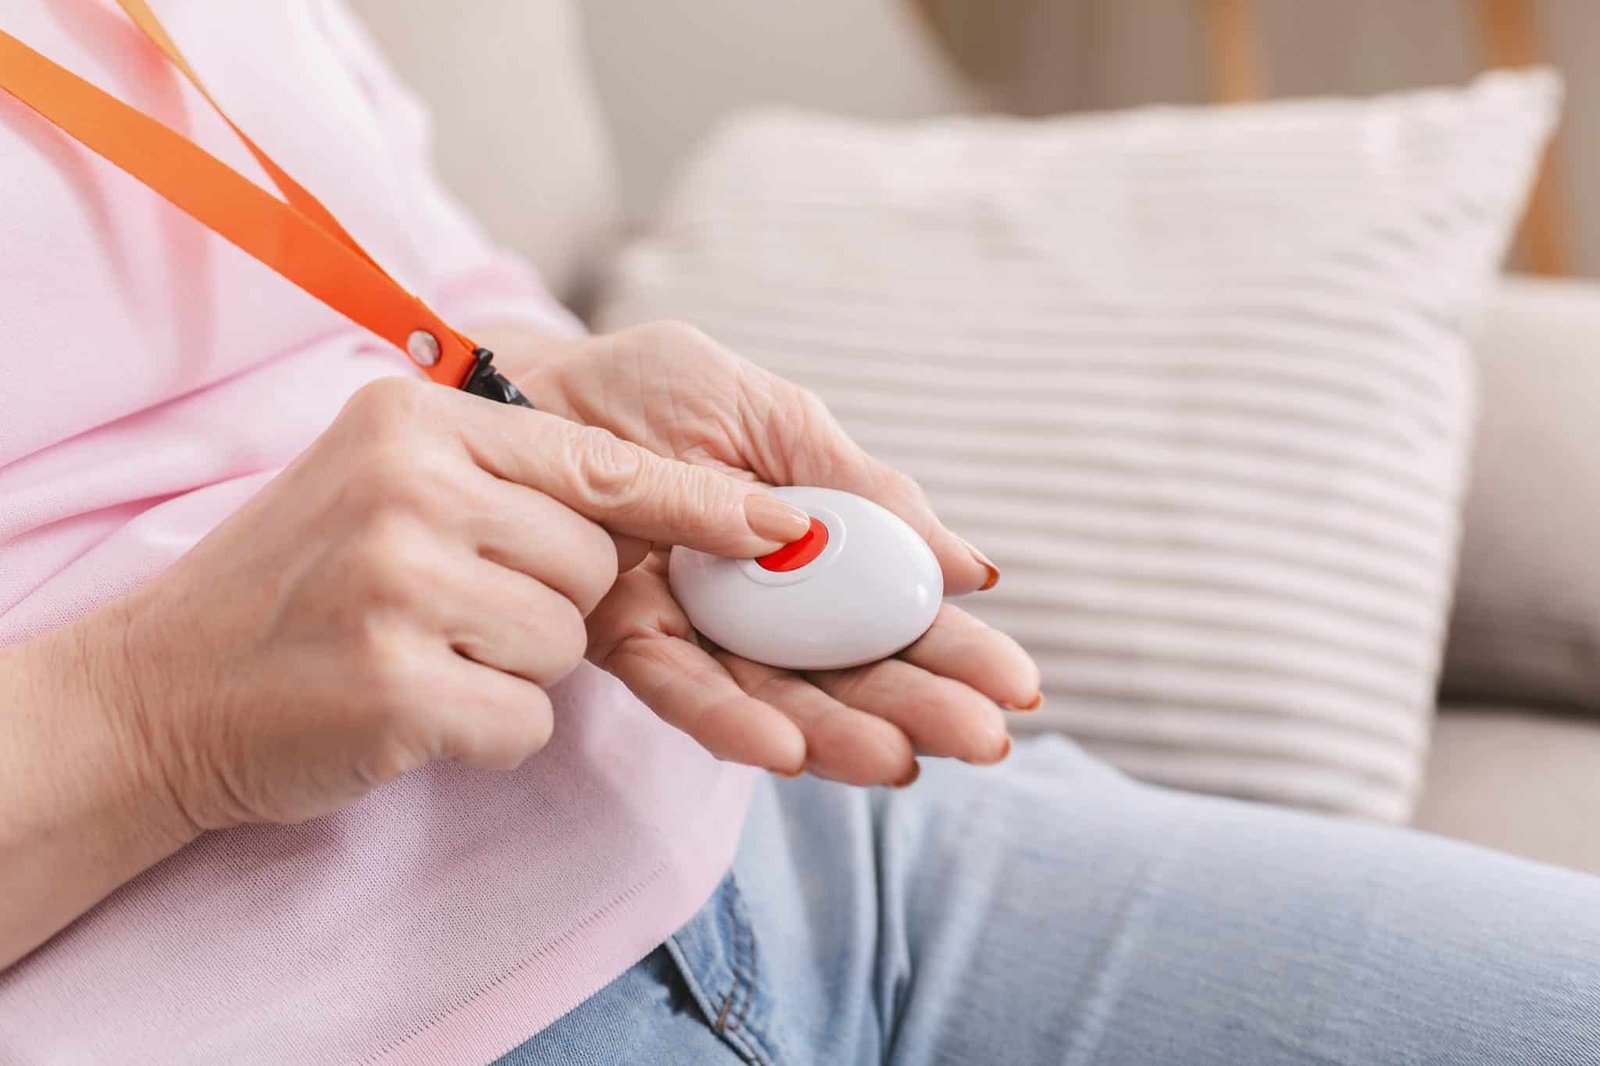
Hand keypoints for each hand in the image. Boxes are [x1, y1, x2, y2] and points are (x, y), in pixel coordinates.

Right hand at [81, 377, 813, 829]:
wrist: (160, 689)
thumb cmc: (294, 590)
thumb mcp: (383, 484)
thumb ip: (502, 473)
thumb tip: (662, 503)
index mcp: (417, 422)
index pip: (600, 463)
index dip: (699, 502)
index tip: (788, 525)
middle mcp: (408, 487)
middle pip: (592, 564)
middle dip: (550, 602)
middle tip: (449, 610)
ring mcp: (399, 586)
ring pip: (566, 645)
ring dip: (512, 668)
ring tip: (417, 653)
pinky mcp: (397, 687)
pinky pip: (527, 720)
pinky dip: (486, 731)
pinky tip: (405, 710)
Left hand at [504, 321, 1041, 785]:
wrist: (527, 386)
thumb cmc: (652, 392)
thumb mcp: (775, 419)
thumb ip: (860, 492)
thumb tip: (967, 571)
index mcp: (809, 543)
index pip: (895, 609)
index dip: (956, 650)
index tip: (1018, 688)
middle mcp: (760, 599)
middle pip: (849, 669)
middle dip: (919, 706)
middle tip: (983, 741)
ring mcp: (695, 626)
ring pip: (778, 697)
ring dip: (840, 733)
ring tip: (899, 760)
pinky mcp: (623, 643)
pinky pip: (681, 690)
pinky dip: (731, 722)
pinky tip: (787, 750)